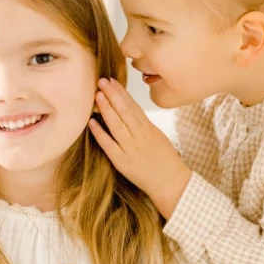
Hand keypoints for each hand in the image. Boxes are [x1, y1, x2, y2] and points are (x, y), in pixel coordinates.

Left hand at [88, 77, 192, 218]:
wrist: (171, 183)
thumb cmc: (165, 160)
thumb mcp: (157, 137)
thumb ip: (143, 124)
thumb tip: (129, 110)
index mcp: (149, 129)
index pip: (133, 106)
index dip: (122, 93)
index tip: (112, 81)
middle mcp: (140, 136)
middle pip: (125, 112)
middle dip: (113, 95)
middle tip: (102, 81)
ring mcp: (131, 149)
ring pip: (117, 125)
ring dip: (106, 109)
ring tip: (97, 95)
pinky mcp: (123, 163)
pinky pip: (110, 146)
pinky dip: (100, 134)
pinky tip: (92, 122)